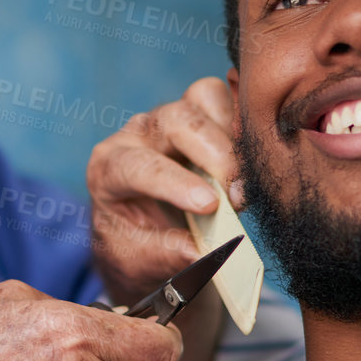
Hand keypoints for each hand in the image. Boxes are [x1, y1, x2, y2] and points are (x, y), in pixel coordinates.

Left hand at [87, 76, 237, 306]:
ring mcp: (169, 119)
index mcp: (110, 168)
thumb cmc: (136, 246)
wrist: (143, 234)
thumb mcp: (141, 262)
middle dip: (216, 155)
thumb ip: (170, 254)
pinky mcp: (198, 113)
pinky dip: (243, 126)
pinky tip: (251, 162)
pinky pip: (225, 100)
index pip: (141, 166)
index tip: (210, 206)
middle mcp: (137, 135)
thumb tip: (208, 253)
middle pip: (177, 120)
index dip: (177, 183)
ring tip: (244, 183)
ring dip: (233, 139)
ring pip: (204, 98)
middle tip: (238, 197)